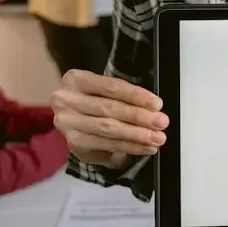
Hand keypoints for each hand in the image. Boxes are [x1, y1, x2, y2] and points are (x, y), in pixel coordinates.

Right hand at [50, 69, 168, 164]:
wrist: (74, 120)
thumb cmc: (95, 100)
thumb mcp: (105, 91)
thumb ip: (124, 96)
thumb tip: (154, 109)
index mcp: (76, 79)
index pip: (111, 87)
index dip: (136, 95)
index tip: (157, 104)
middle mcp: (66, 100)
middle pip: (109, 108)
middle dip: (139, 117)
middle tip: (161, 122)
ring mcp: (67, 123)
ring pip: (108, 129)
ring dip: (137, 135)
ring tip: (157, 138)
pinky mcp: (74, 143)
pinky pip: (106, 145)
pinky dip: (130, 147)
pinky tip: (145, 147)